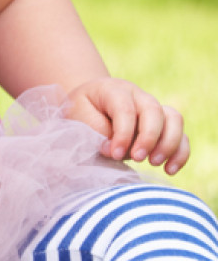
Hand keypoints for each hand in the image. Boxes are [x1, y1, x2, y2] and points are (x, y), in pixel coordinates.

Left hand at [65, 76, 188, 173]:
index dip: (123, 134)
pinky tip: (169, 169)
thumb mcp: (78, 115)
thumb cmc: (81, 110)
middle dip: (148, 138)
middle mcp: (138, 96)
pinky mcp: (164, 124)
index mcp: (114, 90)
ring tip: (153, 163)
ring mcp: (154, 108)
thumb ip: (95, 131)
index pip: (125, 109)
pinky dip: (180, 153)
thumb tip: (113, 150)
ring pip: (174, 120)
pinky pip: (182, 135)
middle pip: (154, 111)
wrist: (89, 104)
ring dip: (169, 144)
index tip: (114, 154)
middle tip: (137, 159)